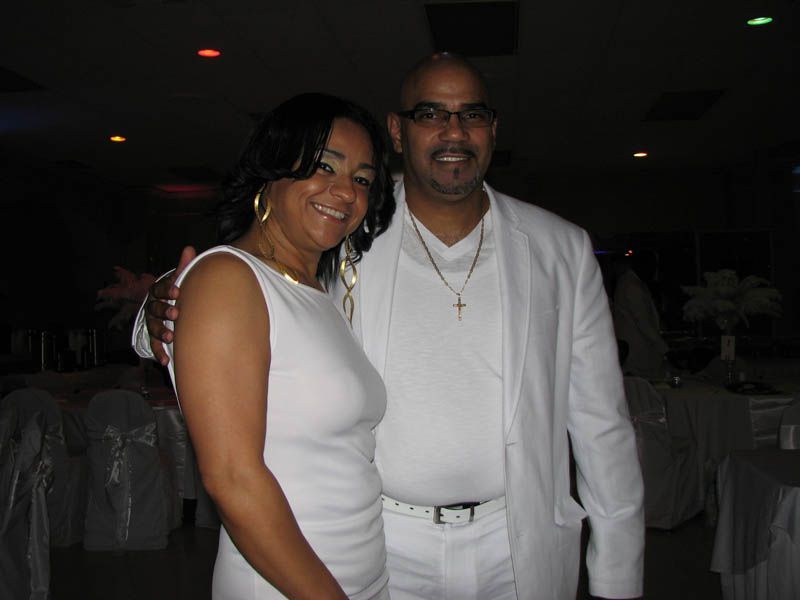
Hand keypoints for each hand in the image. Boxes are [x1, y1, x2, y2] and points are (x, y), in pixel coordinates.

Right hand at [145, 246, 196, 364]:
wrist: (169, 307)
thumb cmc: (177, 292)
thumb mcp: (180, 279)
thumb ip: (184, 267)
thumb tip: (189, 248)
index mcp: (158, 291)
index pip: (159, 289)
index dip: (167, 290)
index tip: (178, 292)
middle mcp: (152, 307)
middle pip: (154, 309)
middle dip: (164, 312)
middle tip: (176, 314)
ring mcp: (152, 323)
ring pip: (153, 327)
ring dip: (161, 333)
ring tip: (171, 338)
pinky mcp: (154, 338)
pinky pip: (154, 345)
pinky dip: (159, 352)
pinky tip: (165, 360)